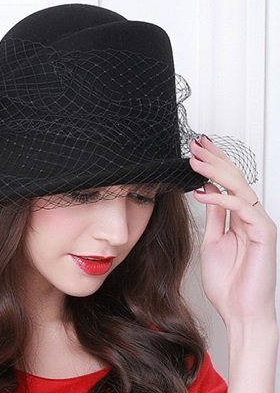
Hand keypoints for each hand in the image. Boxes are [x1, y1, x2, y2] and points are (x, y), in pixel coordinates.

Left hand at [189, 135, 276, 326]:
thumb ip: (214, 215)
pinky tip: (200, 194)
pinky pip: (241, 208)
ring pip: (239, 187)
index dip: (212, 164)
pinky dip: (220, 199)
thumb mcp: (213, 241)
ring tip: (194, 160)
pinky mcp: (263, 233)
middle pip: (234, 178)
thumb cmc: (227, 282)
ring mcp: (258, 223)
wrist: (239, 311)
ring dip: (215, 171)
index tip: (195, 151)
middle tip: (196, 144)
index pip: (226, 183)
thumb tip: (206, 190)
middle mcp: (250, 216)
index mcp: (238, 217)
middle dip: (214, 159)